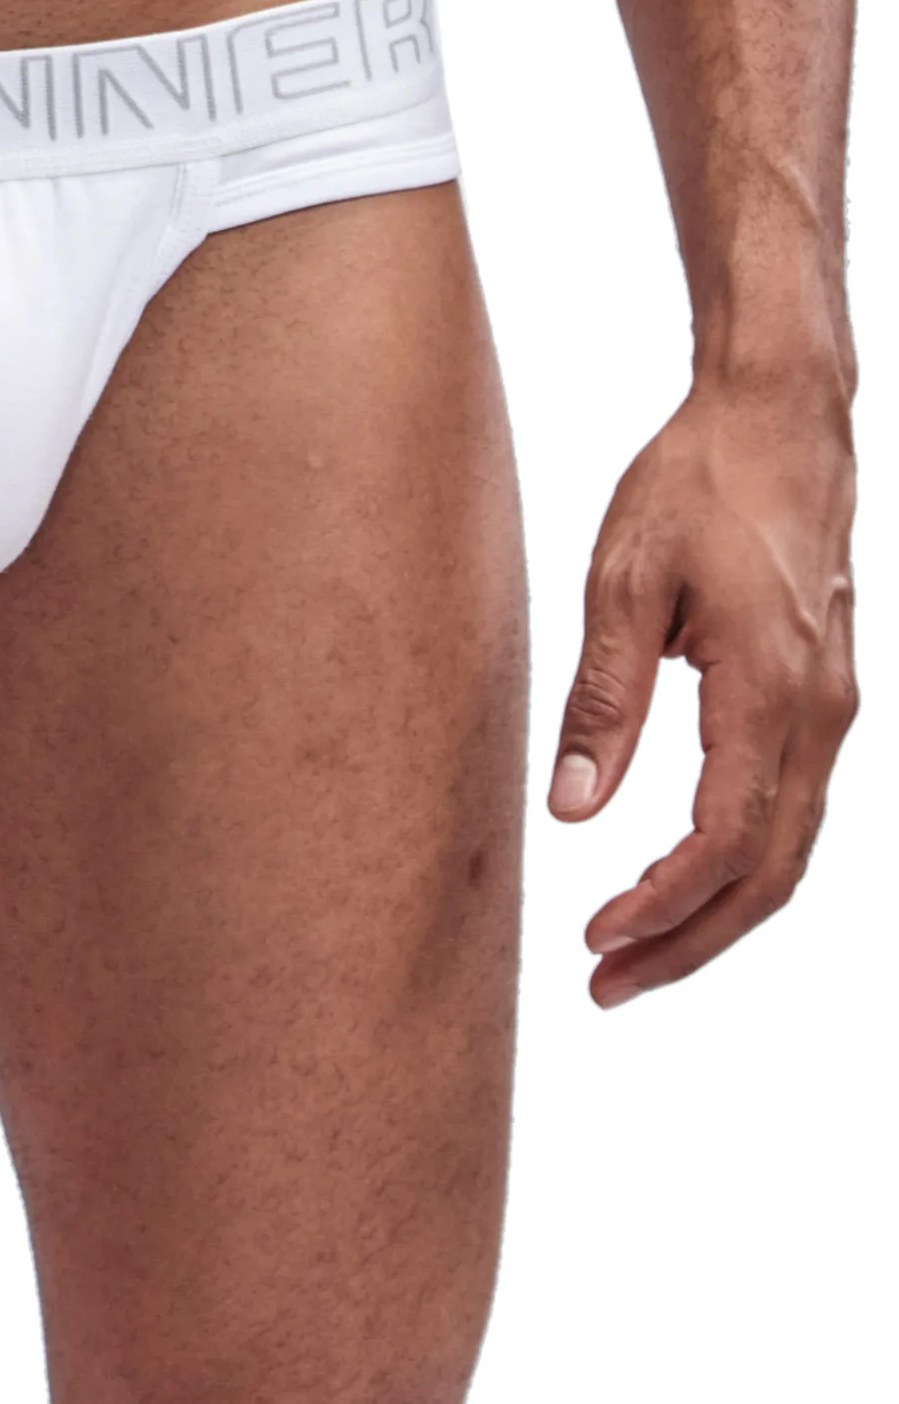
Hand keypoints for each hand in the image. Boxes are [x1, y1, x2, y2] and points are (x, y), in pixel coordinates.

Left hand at [548, 378, 856, 1005]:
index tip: (597, 941)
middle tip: (610, 988)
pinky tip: (682, 877)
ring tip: (633, 952)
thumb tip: (571, 810)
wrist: (779, 415)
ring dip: (715, 910)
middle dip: (691, 942)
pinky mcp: (822, 691)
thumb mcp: (621, 583)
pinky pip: (792, 805)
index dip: (663, 907)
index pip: (725, 842)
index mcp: (772, 692)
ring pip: (789, 848)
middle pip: (769, 873)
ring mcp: (833, 705)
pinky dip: (741, 859)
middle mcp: (822, 712)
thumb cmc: (696, 483)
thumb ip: (601, 701)